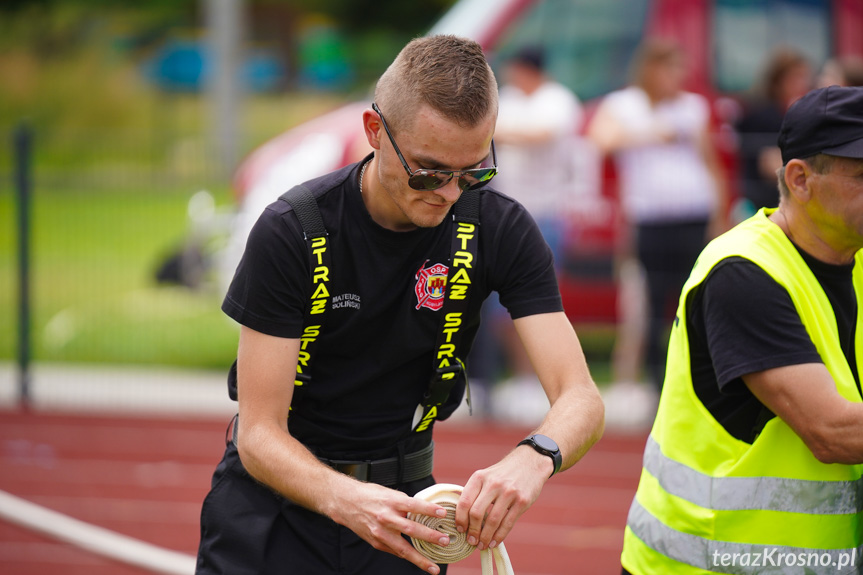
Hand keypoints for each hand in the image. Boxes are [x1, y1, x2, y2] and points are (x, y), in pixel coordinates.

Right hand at [330, 480, 451, 573]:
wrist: (345, 503)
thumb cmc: (370, 495)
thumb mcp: (389, 493)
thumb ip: (405, 503)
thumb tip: (425, 510)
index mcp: (391, 501)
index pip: (414, 505)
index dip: (429, 509)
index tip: (443, 513)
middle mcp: (386, 517)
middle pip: (411, 529)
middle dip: (430, 537)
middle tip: (445, 541)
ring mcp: (380, 532)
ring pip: (403, 548)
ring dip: (420, 559)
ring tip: (434, 567)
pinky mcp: (376, 542)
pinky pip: (395, 551)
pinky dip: (408, 557)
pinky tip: (419, 561)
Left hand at [454, 446, 549, 550]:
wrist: (529, 463)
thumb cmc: (503, 474)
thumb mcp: (486, 476)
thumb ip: (475, 493)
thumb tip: (463, 519)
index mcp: (479, 477)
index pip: (464, 501)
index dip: (460, 519)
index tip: (460, 530)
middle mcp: (493, 484)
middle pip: (476, 513)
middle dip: (472, 531)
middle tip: (471, 541)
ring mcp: (508, 492)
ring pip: (492, 521)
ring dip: (485, 537)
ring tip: (482, 545)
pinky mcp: (522, 501)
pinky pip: (508, 523)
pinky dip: (499, 536)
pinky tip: (494, 542)